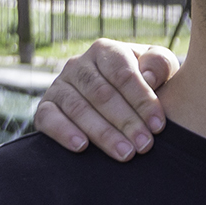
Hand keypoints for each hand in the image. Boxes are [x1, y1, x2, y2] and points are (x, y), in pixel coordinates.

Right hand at [33, 39, 178, 160]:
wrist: (118, 98)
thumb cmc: (146, 82)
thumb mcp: (160, 68)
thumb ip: (160, 64)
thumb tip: (149, 77)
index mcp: (106, 51)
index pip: (123, 74)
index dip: (142, 100)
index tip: (158, 126)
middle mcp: (78, 64)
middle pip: (101, 94)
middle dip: (126, 121)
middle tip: (144, 145)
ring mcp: (59, 85)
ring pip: (78, 108)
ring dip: (102, 133)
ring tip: (125, 153)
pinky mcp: (45, 106)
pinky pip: (48, 117)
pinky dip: (64, 132)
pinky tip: (81, 146)